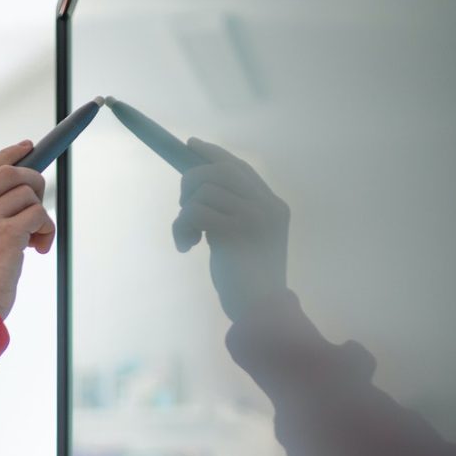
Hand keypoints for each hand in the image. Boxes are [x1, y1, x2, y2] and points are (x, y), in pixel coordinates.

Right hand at [0, 141, 55, 319]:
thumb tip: (23, 190)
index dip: (8, 156)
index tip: (27, 148)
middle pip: (9, 172)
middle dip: (33, 183)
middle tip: (37, 208)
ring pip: (28, 194)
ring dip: (40, 216)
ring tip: (34, 242)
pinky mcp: (4, 234)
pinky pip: (39, 214)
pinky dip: (46, 230)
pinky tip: (39, 250)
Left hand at [173, 139, 289, 322]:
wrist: (259, 311)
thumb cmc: (247, 282)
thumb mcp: (243, 240)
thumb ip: (232, 213)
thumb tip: (197, 190)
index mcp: (273, 205)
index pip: (240, 167)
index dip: (213, 154)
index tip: (190, 145)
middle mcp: (267, 206)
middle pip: (218, 171)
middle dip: (190, 183)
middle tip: (183, 209)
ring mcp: (254, 217)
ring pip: (202, 191)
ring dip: (183, 215)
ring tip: (188, 240)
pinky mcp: (235, 231)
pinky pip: (194, 212)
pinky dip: (181, 227)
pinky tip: (187, 247)